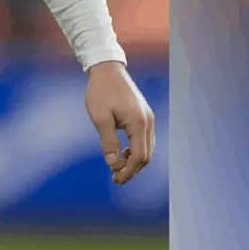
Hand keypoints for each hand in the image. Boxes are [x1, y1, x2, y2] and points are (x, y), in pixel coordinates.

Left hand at [84, 61, 154, 184]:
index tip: (115, 179)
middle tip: (115, 178)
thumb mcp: (100, 118)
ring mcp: (148, 118)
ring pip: (147, 148)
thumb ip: (108, 141)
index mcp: (138, 123)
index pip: (139, 156)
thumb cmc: (101, 92)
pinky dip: (136, 150)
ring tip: (117, 168)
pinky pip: (145, 139)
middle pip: (146, 155)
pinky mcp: (144, 115)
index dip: (128, 171)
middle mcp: (148, 122)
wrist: (107, 70)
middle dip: (132, 169)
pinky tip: (123, 153)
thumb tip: (112, 163)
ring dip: (134, 161)